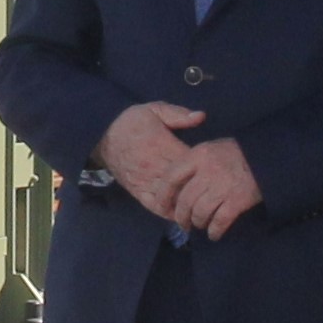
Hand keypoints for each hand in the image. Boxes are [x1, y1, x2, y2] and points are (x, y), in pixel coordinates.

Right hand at [94, 100, 210, 220]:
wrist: (102, 136)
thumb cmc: (131, 122)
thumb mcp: (153, 109)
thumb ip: (178, 114)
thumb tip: (201, 117)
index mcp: (161, 146)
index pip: (190, 161)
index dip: (207, 167)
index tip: (219, 167)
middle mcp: (155, 167)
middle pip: (184, 183)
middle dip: (203, 188)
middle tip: (219, 191)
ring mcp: (146, 182)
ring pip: (173, 198)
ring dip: (189, 203)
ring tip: (206, 205)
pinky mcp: (138, 192)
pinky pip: (156, 207)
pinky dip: (170, 212)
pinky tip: (183, 213)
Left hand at [167, 136, 261, 240]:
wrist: (268, 157)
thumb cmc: (235, 153)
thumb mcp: (210, 149)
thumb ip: (192, 164)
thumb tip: (174, 187)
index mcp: (198, 155)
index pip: (171, 176)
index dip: (163, 195)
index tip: (161, 206)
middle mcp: (208, 171)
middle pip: (185, 200)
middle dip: (181, 216)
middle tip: (183, 223)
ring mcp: (223, 186)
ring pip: (200, 212)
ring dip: (197, 222)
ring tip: (199, 224)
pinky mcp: (238, 200)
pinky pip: (219, 221)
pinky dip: (214, 231)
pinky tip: (214, 234)